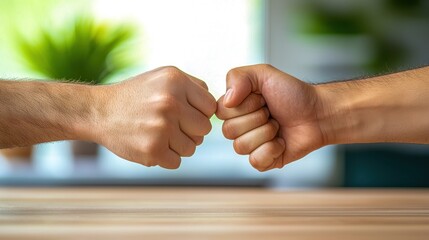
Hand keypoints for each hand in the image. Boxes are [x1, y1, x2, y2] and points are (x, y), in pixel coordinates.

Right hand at [90, 66, 216, 168]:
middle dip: (191, 131)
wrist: (99, 112)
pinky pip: (176, 161)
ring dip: (178, 145)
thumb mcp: (164, 77)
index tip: (184, 114)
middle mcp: (170, 102)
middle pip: (205, 129)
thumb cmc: (136, 95)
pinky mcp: (152, 149)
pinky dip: (166, 157)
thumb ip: (193, 87)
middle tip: (171, 126)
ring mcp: (161, 127)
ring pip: (192, 148)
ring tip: (158, 134)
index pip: (211, 107)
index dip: (199, 113)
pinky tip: (151, 144)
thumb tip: (218, 106)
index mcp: (176, 81)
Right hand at [216, 64, 325, 170]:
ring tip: (278, 126)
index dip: (244, 106)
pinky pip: (255, 161)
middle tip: (272, 112)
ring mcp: (250, 145)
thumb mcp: (264, 73)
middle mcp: (239, 127)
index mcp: (235, 108)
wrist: (318, 113)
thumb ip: (238, 77)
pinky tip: (281, 141)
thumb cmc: (293, 93)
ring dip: (266, 133)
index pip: (221, 112)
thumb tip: (227, 100)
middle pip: (229, 131)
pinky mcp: (262, 161)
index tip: (262, 98)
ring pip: (240, 147)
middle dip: (257, 119)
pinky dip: (272, 149)